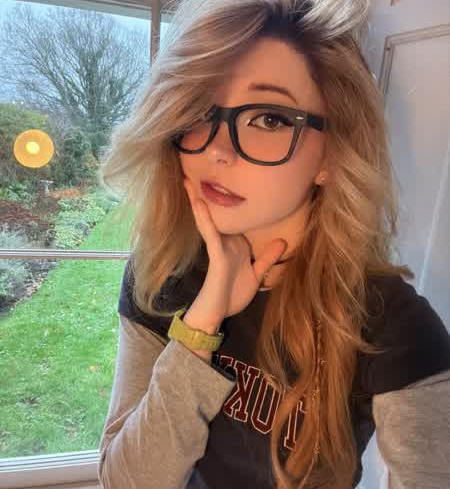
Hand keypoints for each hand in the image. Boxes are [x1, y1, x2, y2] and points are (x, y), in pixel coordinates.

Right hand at [183, 177, 287, 318]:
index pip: (230, 219)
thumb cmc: (233, 295)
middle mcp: (223, 243)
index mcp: (233, 245)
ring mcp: (218, 248)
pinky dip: (205, 219)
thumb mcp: (257, 274)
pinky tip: (199, 204)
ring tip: (188, 181)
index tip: (226, 182)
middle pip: (214, 214)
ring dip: (197, 200)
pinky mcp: (215, 256)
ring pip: (207, 220)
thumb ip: (267, 258)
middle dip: (205, 195)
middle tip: (194, 174)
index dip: (226, 201)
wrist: (218, 314)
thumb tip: (282, 241)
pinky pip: (210, 234)